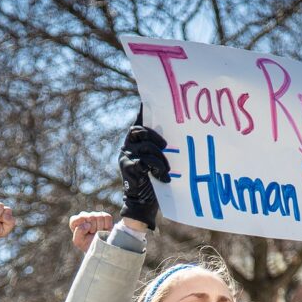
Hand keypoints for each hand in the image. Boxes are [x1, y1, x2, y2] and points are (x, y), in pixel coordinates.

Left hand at [68, 211, 114, 252]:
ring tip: (98, 232)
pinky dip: (107, 225)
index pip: (77, 219)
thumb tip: (87, 224)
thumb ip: (78, 232)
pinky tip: (104, 229)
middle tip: (93, 234)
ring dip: (100, 227)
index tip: (86, 233)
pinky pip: (107, 217)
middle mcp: (85, 216)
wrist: (99, 249)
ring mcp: (95, 215)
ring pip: (99, 217)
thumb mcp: (79, 241)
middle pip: (91, 217)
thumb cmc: (87, 244)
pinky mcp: (105, 216)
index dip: (83, 227)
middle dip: (93, 228)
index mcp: (75, 221)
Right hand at [118, 112, 170, 229]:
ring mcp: (125, 156)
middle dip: (156, 137)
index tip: (148, 99)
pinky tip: (164, 178)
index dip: (143, 110)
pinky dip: (157, 169)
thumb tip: (176, 136)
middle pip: (140, 131)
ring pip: (145, 147)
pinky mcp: (127, 167)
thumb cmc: (154, 180)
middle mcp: (127, 145)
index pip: (139, 122)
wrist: (143, 203)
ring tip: (167, 170)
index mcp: (135, 141)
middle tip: (167, 146)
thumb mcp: (159, 160)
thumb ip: (161, 147)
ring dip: (160, 158)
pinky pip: (144, 161)